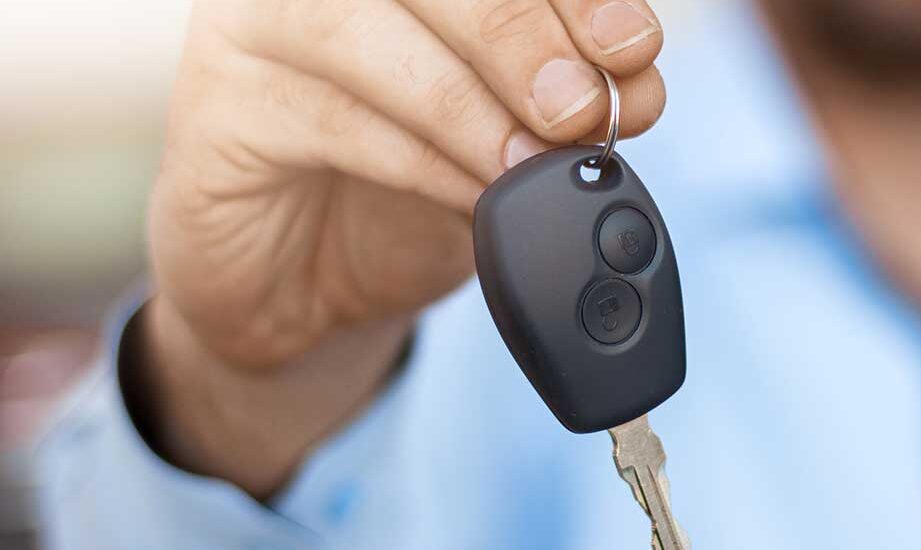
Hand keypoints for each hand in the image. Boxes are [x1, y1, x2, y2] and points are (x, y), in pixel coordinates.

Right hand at [150, 0, 665, 367]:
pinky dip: (421, 163)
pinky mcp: (219, 103)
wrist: (301, 282)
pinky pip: (333, 121)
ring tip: (535, 167)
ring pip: (367, 33)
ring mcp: (256, 26)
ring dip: (470, 107)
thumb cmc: (404, 186)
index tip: (633, 45)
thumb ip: (566, 103)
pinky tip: (476, 198)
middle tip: (580, 109)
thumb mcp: (505, 139)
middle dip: (523, 35)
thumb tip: (640, 89)